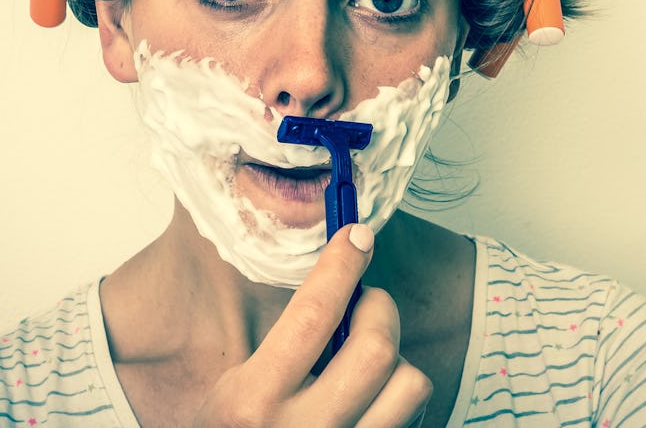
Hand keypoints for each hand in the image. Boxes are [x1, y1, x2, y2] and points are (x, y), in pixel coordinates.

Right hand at [194, 224, 431, 426]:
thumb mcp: (232, 393)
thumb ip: (280, 350)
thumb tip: (336, 283)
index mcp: (254, 402)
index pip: (311, 313)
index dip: (341, 264)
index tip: (357, 235)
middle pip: (377, 347)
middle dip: (379, 308)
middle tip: (366, 303)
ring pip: (411, 385)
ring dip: (399, 360)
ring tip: (372, 360)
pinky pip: (413, 419)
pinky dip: (403, 398)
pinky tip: (376, 396)